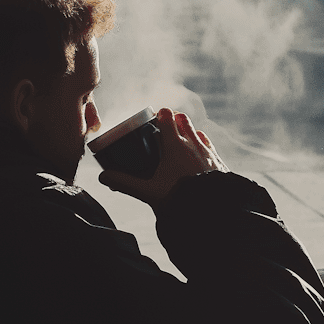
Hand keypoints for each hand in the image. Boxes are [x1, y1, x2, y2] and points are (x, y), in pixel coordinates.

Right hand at [99, 108, 227, 205]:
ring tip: (181, 143)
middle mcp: (194, 143)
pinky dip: (203, 147)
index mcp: (175, 145)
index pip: (167, 117)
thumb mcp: (149, 191)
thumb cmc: (179, 198)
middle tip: (165, 129)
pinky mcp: (220, 163)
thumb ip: (125, 183)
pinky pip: (210, 147)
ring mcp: (209, 152)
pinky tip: (199, 157)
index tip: (154, 118)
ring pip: (199, 132)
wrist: (212, 210)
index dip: (160, 114)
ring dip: (190, 133)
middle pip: (184, 120)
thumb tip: (103, 176)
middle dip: (175, 120)